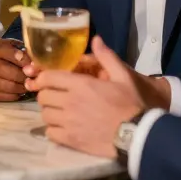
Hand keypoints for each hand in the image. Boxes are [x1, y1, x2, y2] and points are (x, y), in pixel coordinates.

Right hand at [0, 38, 29, 101]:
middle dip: (20, 74)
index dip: (17, 57)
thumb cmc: (12, 53)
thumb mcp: (18, 47)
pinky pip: (1, 96)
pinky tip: (20, 91)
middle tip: (32, 77)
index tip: (29, 62)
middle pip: (2, 69)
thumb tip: (33, 65)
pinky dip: (13, 95)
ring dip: (19, 87)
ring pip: (3, 85)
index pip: (3, 50)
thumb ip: (25, 53)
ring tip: (28, 84)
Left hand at [31, 36, 154, 158]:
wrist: (137, 134)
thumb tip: (96, 39)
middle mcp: (70, 102)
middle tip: (55, 96)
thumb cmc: (130, 103)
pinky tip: (62, 127)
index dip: (43, 78)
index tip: (46, 80)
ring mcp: (68, 122)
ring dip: (50, 111)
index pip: (47, 78)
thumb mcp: (122, 76)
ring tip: (59, 112)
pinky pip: (50, 133)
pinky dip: (53, 129)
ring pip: (45, 114)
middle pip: (43, 96)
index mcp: (80, 85)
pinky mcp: (71, 140)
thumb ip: (106, 57)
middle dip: (46, 94)